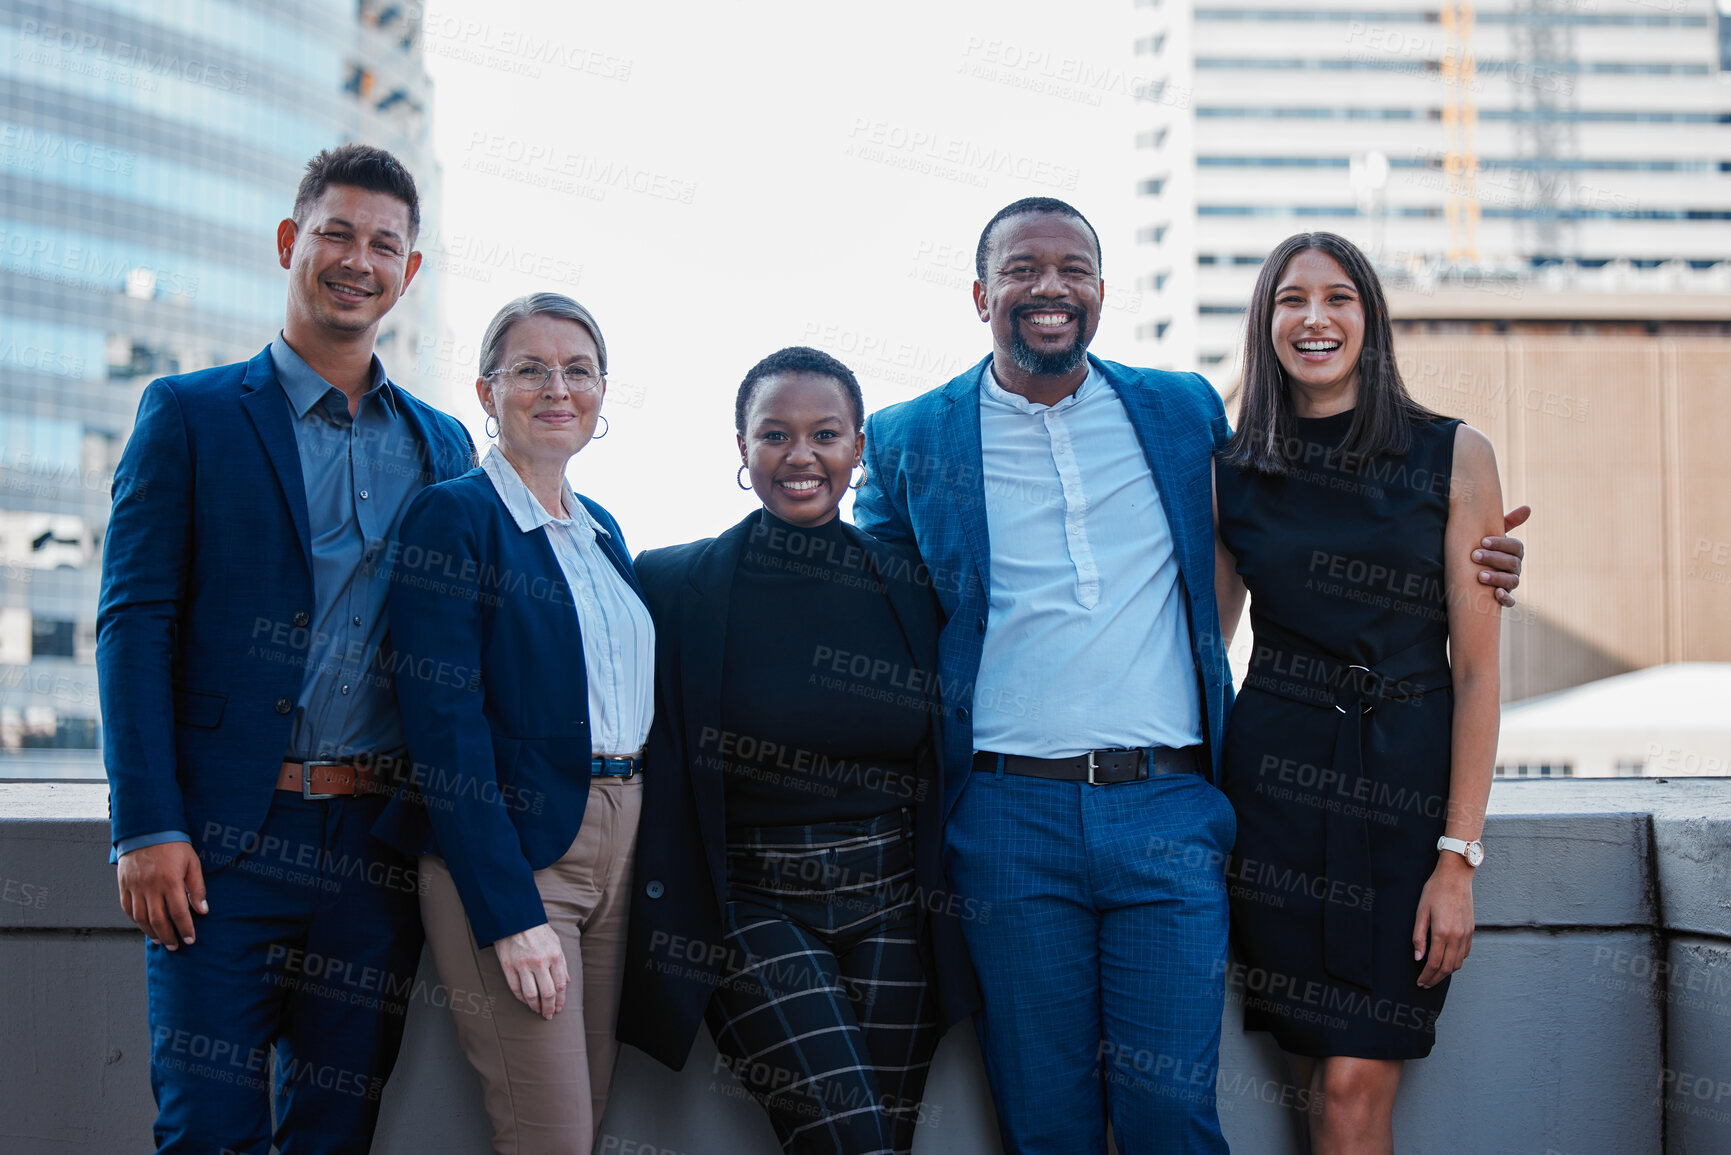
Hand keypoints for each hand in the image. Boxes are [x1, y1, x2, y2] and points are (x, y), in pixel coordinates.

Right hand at [117, 842, 207, 949]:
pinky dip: (135, 920)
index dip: (185, 929)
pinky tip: (144, 926)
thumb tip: (202, 910)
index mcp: (170, 881)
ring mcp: (135, 887)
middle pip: (158, 920)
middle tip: (175, 946)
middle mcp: (150, 887)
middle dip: (168, 936)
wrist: (147, 829)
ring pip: (141, 918)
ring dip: (151, 932)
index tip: (190, 940)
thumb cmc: (173, 845)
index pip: (179, 913)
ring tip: (161, 940)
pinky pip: (127, 908)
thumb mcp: (192, 863)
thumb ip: (197, 888)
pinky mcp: (124, 885)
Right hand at [494, 923, 566, 1019]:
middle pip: (547, 993)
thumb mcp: (555, 943)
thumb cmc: (537, 931)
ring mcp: (522, 965)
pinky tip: (525, 1001)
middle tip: (549, 1015)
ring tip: (537, 1011)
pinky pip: (515, 988)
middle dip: (549, 1007)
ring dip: (535, 1007)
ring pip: (530, 994)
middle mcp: (539, 962)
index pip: (560, 985)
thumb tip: (567, 982)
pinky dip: (521, 998)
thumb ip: (562, 963)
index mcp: (554, 956)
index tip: (560, 1008)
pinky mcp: (508, 966)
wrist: (515, 918)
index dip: (561, 1000)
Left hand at [1413, 854, 1474, 988]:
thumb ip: (1419, 936)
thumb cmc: (1435, 891)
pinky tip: (1448, 961)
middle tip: (1425, 984)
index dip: (1426, 975)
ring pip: (1458, 963)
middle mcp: (1457, 937)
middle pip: (1448, 967)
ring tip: (1435, 975)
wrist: (1456, 877)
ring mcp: (1466, 934)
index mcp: (1442, 933)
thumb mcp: (1421, 912)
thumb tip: (1418, 957)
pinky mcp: (1471, 930)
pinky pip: (1465, 953)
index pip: (1434, 963)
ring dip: (1446, 973)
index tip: (1420, 982)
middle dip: (1435, 979)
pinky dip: (1457, 962)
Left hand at [1474, 505, 1528, 606]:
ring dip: (1497, 578)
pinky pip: (1510, 601)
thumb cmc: (1484, 549)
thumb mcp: (1492, 535)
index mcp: (1514, 553)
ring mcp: (1511, 584)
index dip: (1501, 544)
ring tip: (1480, 576)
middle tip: (1475, 555)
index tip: (1483, 541)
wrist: (1472, 572)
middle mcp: (1516, 568)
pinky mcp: (1505, 598)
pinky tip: (1496, 594)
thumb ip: (1507, 522)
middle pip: (1512, 563)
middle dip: (1494, 559)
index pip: (1515, 547)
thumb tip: (1528, 508)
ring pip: (1512, 581)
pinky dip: (1505, 598)